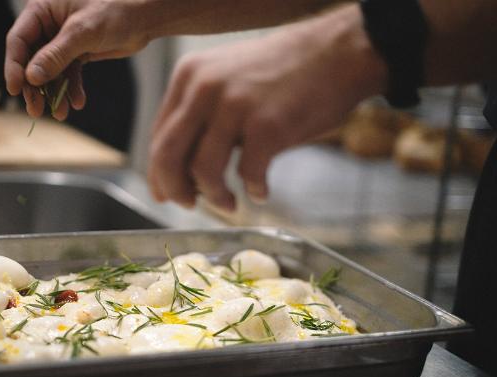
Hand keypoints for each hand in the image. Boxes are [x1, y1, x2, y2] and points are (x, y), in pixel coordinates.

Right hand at [5, 0, 149, 119]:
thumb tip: (32, 77)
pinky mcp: (77, 52)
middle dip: (35, 86)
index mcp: (41, 10)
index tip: (15, 90)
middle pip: (31, 59)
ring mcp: (62, 40)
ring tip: (60, 113)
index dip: (14, 66)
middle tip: (35, 110)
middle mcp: (48, 25)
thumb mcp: (84, 32)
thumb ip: (57, 54)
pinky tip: (78, 102)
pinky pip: (68, 73)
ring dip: (54, 92)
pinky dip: (71, 88)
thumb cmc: (115, 11)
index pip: (19, 40)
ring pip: (50, 71)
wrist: (144, 17)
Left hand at [148, 4, 386, 210]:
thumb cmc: (285, 71)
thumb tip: (186, 167)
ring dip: (214, 197)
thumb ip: (202, 113)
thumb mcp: (228, 78)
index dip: (158, 173)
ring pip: (202, 171)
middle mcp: (204, 88)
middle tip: (191, 204)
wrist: (338, 52)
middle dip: (174, 190)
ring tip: (229, 203)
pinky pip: (248, 174)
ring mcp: (235, 106)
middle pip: (168, 155)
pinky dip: (254, 190)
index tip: (166, 193)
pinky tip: (261, 191)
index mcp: (190, 76)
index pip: (158, 136)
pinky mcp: (267, 126)